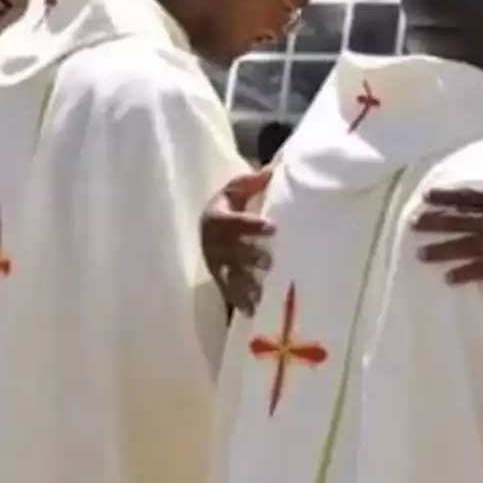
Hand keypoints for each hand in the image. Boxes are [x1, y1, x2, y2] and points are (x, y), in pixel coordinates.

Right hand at [201, 168, 274, 315]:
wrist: (214, 223)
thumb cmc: (233, 204)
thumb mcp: (238, 188)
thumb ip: (253, 182)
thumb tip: (273, 172)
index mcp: (214, 218)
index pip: (230, 222)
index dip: (249, 225)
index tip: (272, 228)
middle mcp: (210, 243)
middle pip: (227, 252)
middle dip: (248, 256)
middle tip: (269, 261)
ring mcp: (214, 263)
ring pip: (227, 274)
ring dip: (244, 284)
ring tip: (261, 292)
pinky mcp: (219, 279)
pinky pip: (228, 292)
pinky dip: (240, 302)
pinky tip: (253, 310)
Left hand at [413, 152, 482, 283]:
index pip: (473, 195)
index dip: (448, 195)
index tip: (426, 195)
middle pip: (463, 220)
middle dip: (436, 222)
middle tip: (412, 224)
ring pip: (468, 246)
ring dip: (443, 250)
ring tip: (420, 254)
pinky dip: (466, 274)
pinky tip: (448, 278)